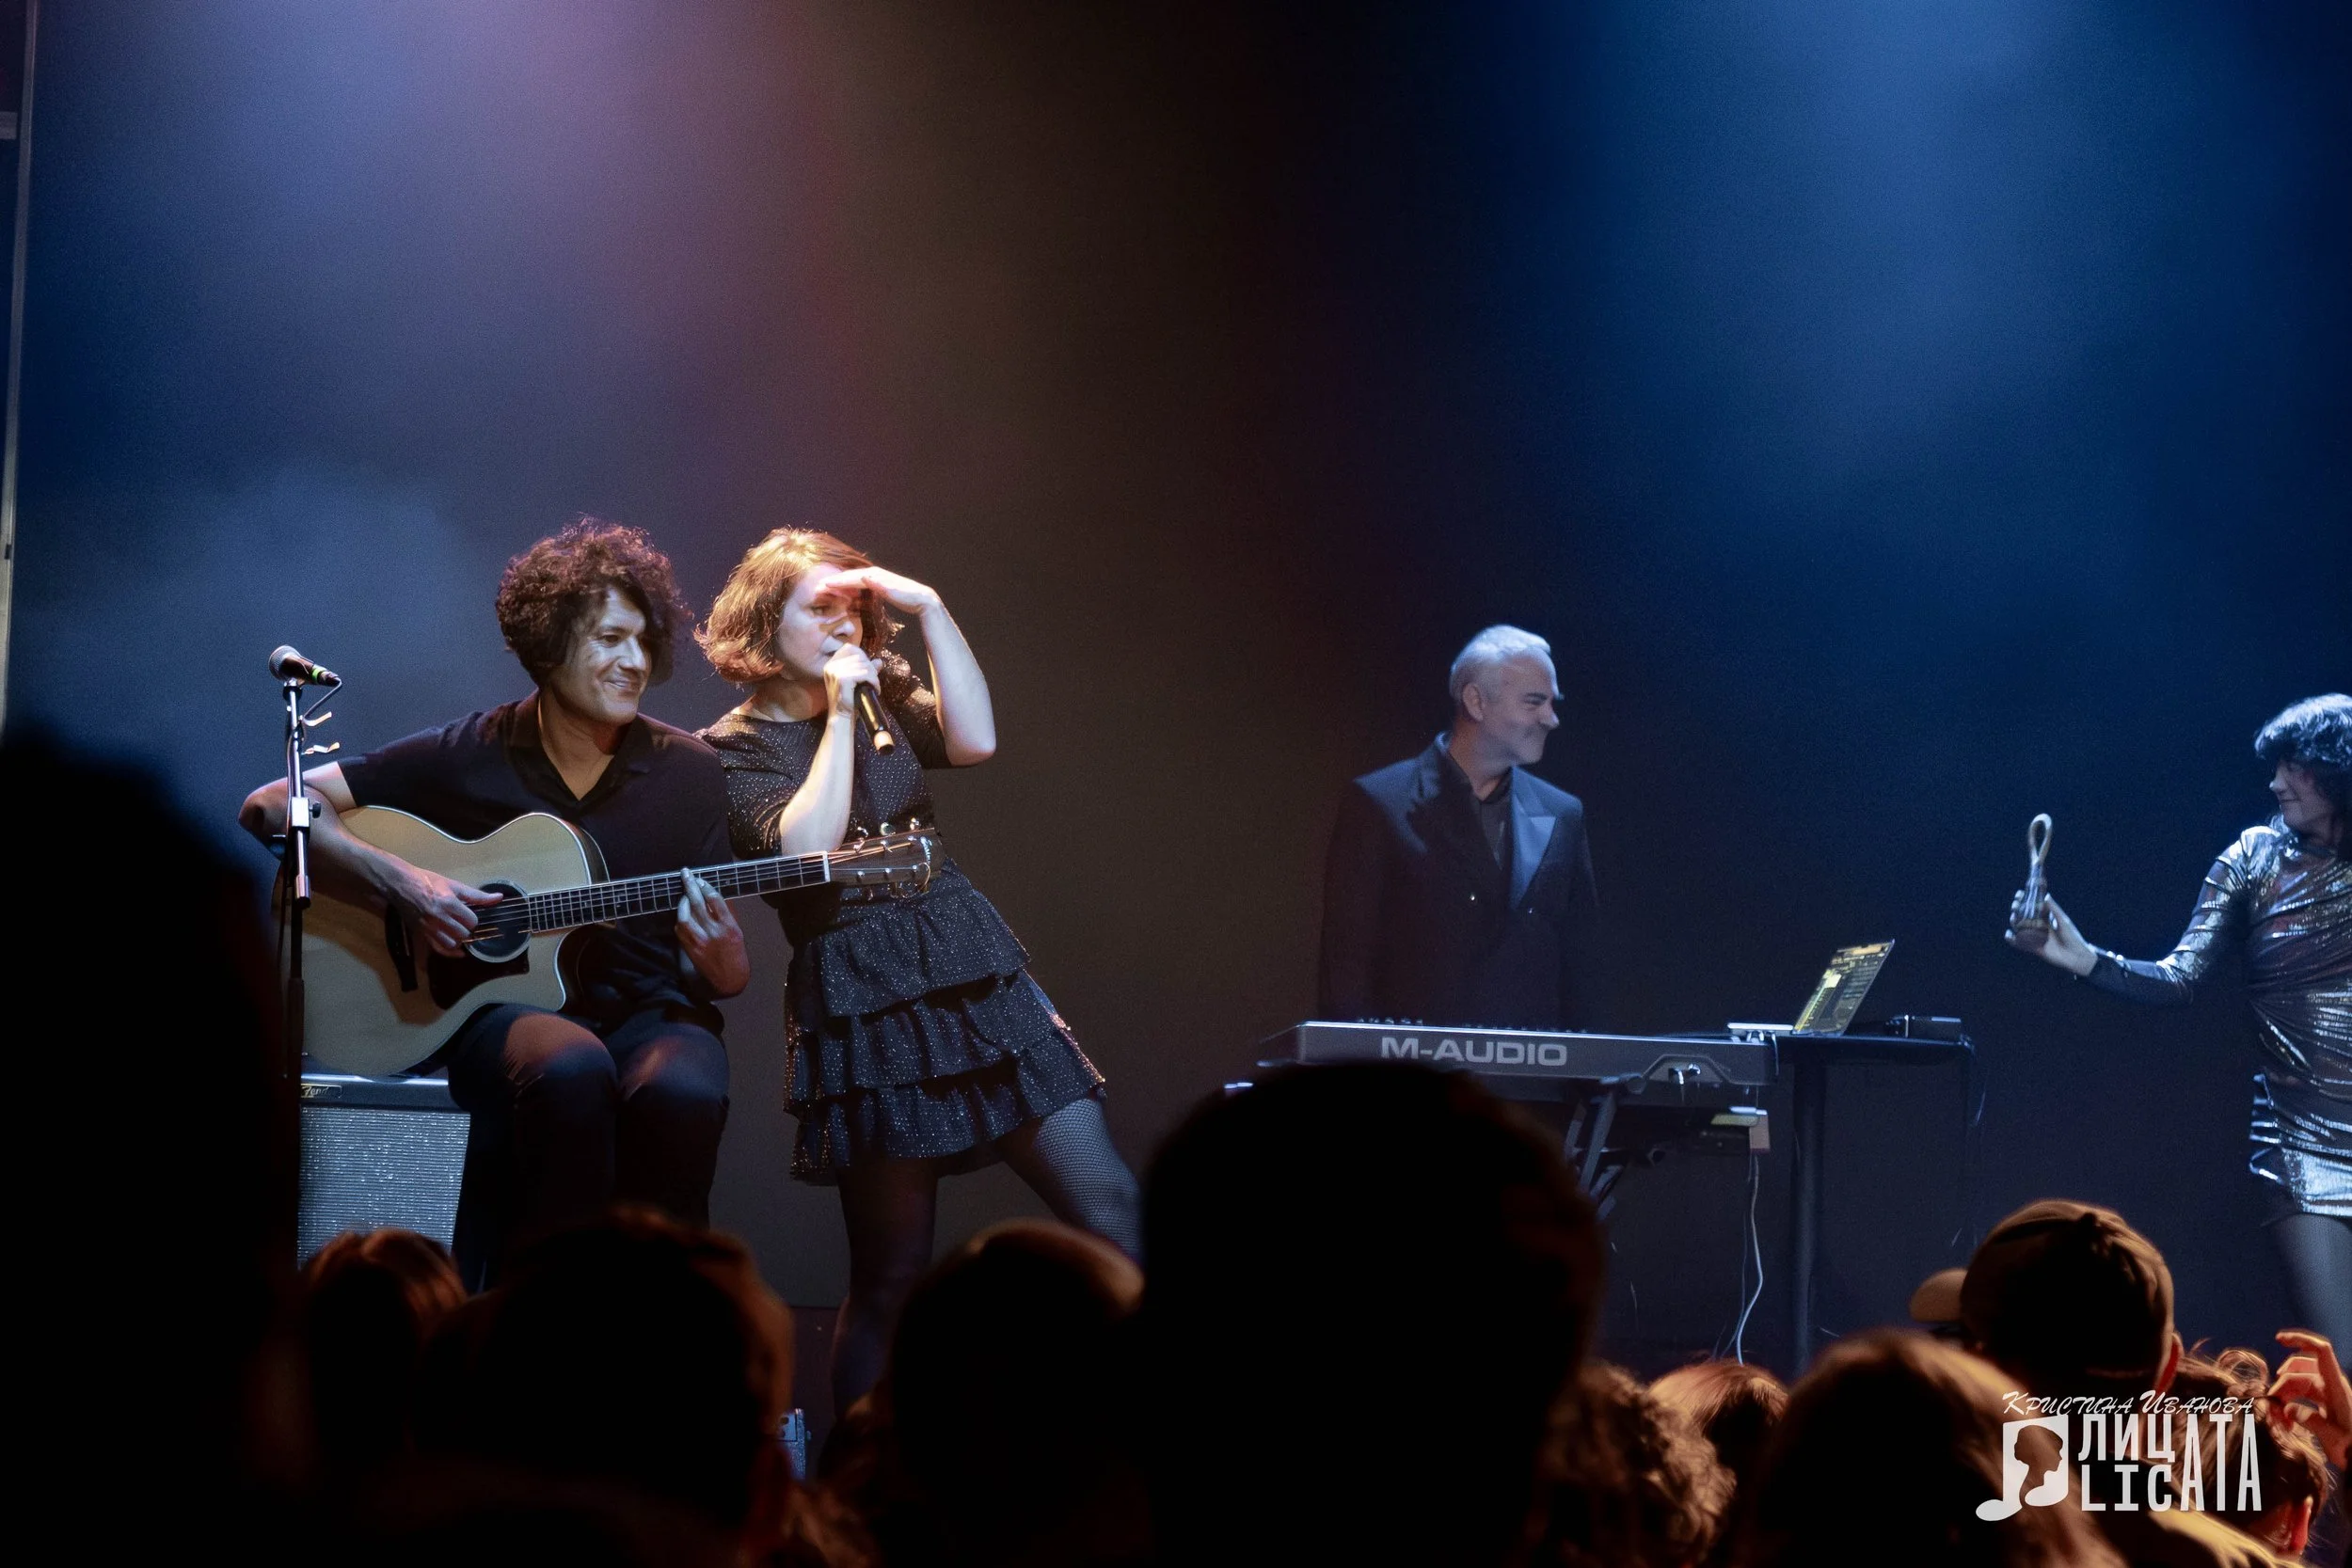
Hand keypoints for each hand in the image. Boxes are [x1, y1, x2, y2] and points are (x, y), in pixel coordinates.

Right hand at [386, 862, 501, 957]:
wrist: (401, 885)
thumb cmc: (428, 882)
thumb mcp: (453, 885)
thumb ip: (476, 895)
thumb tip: (499, 898)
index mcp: (448, 903)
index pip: (471, 920)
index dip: (473, 919)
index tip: (470, 915)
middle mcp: (439, 917)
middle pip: (463, 933)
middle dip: (467, 930)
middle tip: (464, 924)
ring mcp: (429, 927)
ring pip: (452, 944)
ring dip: (458, 940)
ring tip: (459, 933)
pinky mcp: (422, 933)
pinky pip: (438, 949)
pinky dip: (450, 953)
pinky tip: (458, 953)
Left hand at [675, 871, 749, 998]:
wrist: (729, 978)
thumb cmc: (736, 953)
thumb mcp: (738, 931)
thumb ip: (727, 913)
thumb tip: (715, 893)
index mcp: (729, 926)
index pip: (714, 899)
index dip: (705, 886)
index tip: (700, 878)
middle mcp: (714, 932)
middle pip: (697, 903)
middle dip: (689, 886)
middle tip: (685, 874)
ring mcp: (700, 941)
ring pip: (684, 916)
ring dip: (682, 903)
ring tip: (684, 895)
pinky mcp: (690, 948)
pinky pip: (680, 929)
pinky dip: (680, 918)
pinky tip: (683, 914)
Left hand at [817, 566, 940, 617]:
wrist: (923, 600)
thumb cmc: (908, 602)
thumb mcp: (886, 600)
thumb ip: (874, 600)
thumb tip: (859, 603)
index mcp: (876, 580)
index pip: (853, 580)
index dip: (838, 585)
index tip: (823, 590)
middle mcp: (875, 575)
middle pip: (850, 576)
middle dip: (834, 581)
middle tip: (817, 587)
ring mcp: (879, 576)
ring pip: (853, 576)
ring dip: (839, 580)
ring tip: (825, 585)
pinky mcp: (882, 580)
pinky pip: (861, 579)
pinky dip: (849, 581)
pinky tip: (838, 584)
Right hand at [821, 642, 879, 720]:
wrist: (842, 718)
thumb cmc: (849, 701)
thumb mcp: (857, 682)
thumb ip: (866, 669)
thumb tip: (879, 661)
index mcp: (831, 664)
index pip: (849, 648)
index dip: (862, 656)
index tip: (867, 669)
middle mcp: (831, 666)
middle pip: (859, 656)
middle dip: (870, 668)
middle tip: (873, 681)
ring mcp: (835, 672)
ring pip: (864, 666)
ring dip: (873, 676)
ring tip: (874, 686)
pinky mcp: (843, 679)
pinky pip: (865, 674)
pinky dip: (874, 682)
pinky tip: (874, 689)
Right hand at [2005, 892, 2096, 975]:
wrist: (2075, 956)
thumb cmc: (2072, 937)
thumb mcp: (2063, 921)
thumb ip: (2054, 909)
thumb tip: (2046, 895)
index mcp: (2046, 919)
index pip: (2032, 907)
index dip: (2025, 900)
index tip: (2020, 893)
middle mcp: (2038, 926)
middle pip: (2023, 915)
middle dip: (2017, 908)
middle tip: (2015, 904)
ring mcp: (2035, 937)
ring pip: (2019, 927)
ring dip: (2014, 921)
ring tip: (2013, 916)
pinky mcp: (2033, 947)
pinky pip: (2019, 943)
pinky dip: (2011, 939)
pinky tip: (2008, 934)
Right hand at [2272, 1330, 2351, 1468]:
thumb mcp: (2333, 1437)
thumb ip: (2309, 1420)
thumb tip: (2286, 1409)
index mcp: (2336, 1387)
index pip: (2321, 1351)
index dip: (2301, 1339)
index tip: (2278, 1340)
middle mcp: (2331, 1386)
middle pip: (2300, 1368)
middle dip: (2282, 1382)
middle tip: (2273, 1405)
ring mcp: (2326, 1394)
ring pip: (2297, 1382)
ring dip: (2284, 1396)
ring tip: (2279, 1419)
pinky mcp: (2323, 1404)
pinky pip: (2300, 1395)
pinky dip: (2290, 1404)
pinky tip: (2286, 1422)